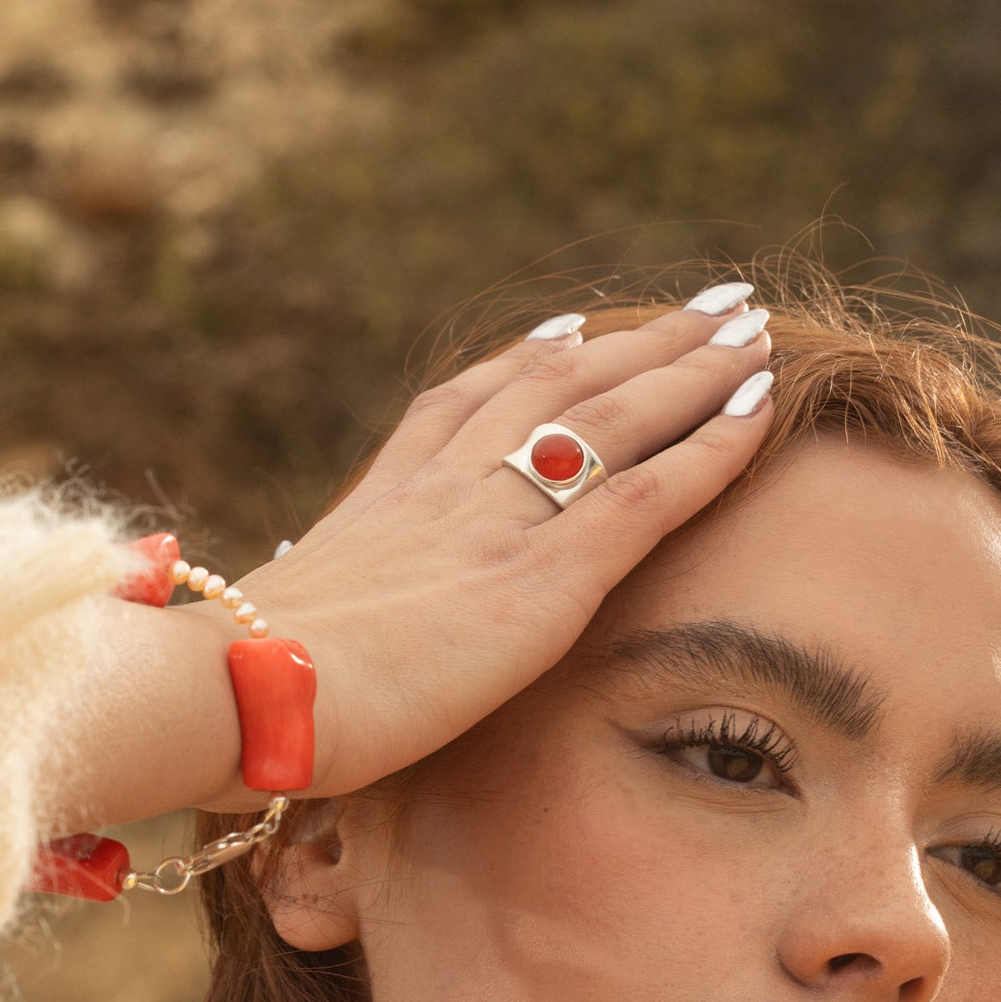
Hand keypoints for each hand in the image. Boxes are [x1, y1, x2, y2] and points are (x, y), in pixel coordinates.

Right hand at [229, 296, 773, 802]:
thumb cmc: (238, 690)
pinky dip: (715, 443)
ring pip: (619, 416)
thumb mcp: (283, 638)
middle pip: (559, 385)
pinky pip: (653, 490)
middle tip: (698, 305)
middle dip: (634, 342)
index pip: (467, 406)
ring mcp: (500, 522)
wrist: (236, 696)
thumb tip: (305, 639)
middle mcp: (448, 488)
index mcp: (384, 504)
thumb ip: (318, 620)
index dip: (528, 362)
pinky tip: (764, 407)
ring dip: (692, 365)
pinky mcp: (547, 578)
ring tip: (750, 324)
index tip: (571, 331)